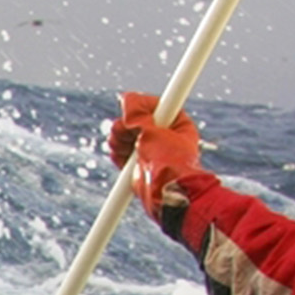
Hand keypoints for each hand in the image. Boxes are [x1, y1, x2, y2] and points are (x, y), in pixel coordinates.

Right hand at [107, 92, 201, 217]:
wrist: (166, 196)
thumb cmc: (169, 164)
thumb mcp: (153, 131)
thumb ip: (138, 112)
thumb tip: (126, 98)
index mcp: (177, 123)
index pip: (154, 104)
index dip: (139, 106)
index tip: (129, 109)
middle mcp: (164, 135)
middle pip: (136, 119)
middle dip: (125, 125)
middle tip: (123, 131)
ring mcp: (151, 150)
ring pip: (127, 134)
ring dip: (118, 138)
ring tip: (121, 145)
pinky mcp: (139, 163)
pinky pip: (123, 150)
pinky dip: (117, 152)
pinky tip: (119, 155)